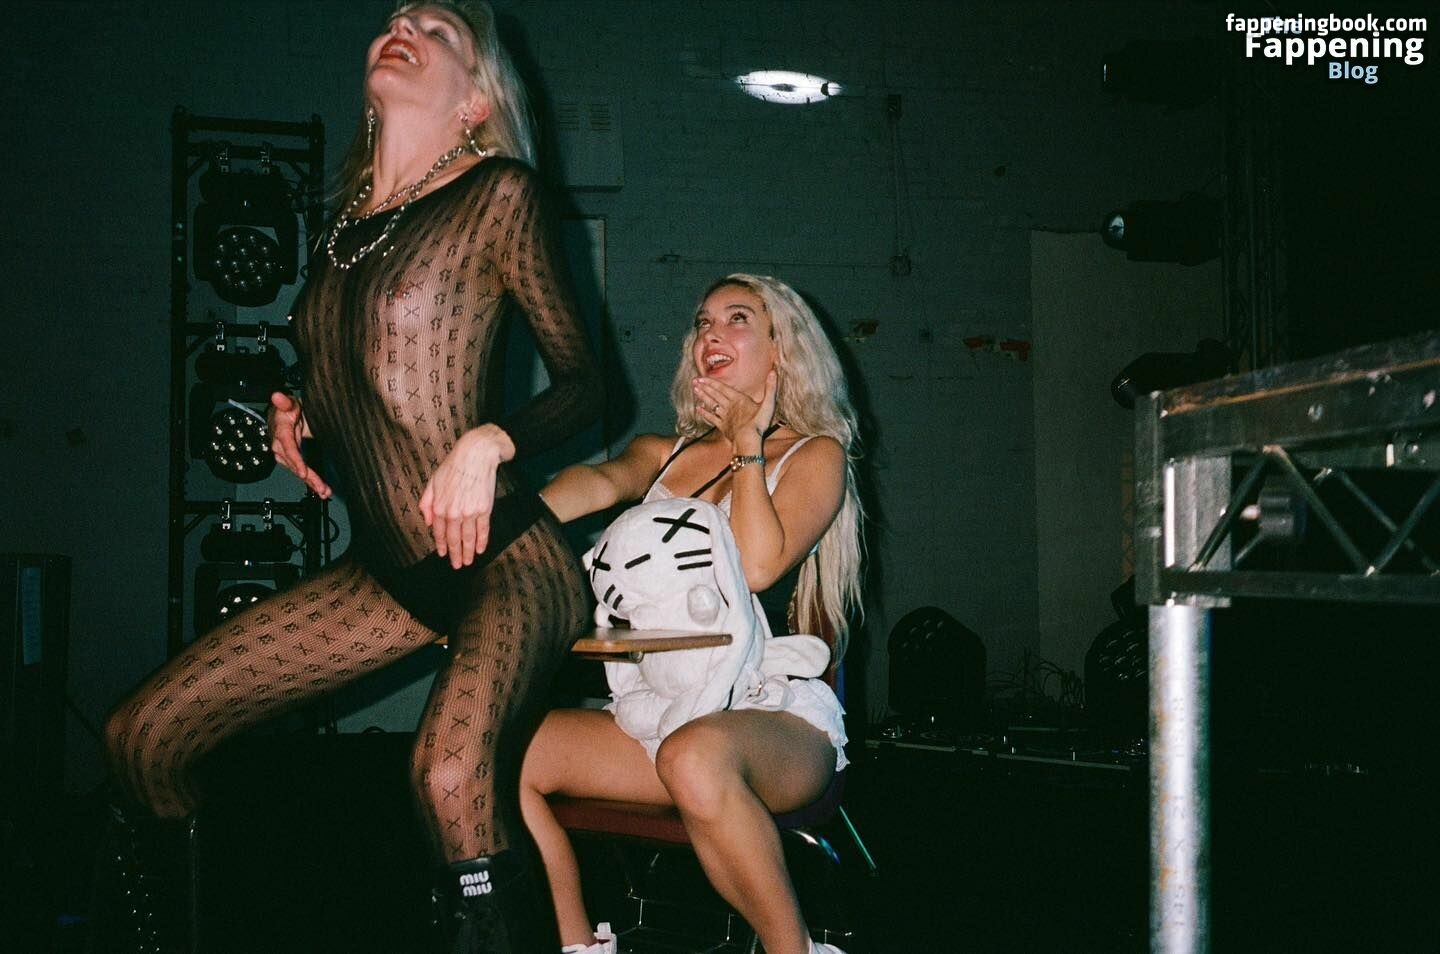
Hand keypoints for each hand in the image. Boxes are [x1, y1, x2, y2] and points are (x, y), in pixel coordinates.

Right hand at [267, 391, 331, 498]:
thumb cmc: (288, 409)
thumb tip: (277, 396)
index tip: (303, 472)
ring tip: (324, 492)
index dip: (295, 461)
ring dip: (311, 483)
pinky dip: (311, 481)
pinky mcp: (293, 459)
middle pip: (294, 464)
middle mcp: (281, 446)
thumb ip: (285, 402)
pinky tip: (321, 490)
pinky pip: (302, 471)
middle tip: (320, 488)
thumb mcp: (289, 402)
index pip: (288, 448)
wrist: (285, 414)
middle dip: (307, 477)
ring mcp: (286, 455)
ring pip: (298, 471)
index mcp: (281, 432)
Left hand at [420, 424, 515, 568]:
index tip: (443, 554)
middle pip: (453, 539)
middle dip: (455, 554)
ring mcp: (470, 512)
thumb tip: (427, 521)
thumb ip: (426, 502)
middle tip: (457, 565)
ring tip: (469, 562)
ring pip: (468, 538)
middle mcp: (453, 512)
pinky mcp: (484, 509)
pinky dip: (482, 541)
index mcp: (439, 506)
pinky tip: (481, 549)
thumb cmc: (454, 466)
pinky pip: (483, 530)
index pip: (439, 532)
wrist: (476, 455)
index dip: (441, 545)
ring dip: (468, 552)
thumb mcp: (433, 481)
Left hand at [694, 369, 776, 447]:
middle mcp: (729, 406)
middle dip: (704, 387)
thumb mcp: (768, 404)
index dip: (711, 382)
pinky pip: (711, 418)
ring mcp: (725, 417)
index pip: (722, 388)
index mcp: (739, 399)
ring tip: (695, 390)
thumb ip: (771, 388)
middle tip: (694, 381)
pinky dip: (704, 414)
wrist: (748, 441)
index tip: (701, 378)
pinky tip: (698, 409)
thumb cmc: (758, 423)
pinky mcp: (723, 427)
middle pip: (715, 395)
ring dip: (703, 397)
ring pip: (711, 404)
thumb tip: (773, 371)